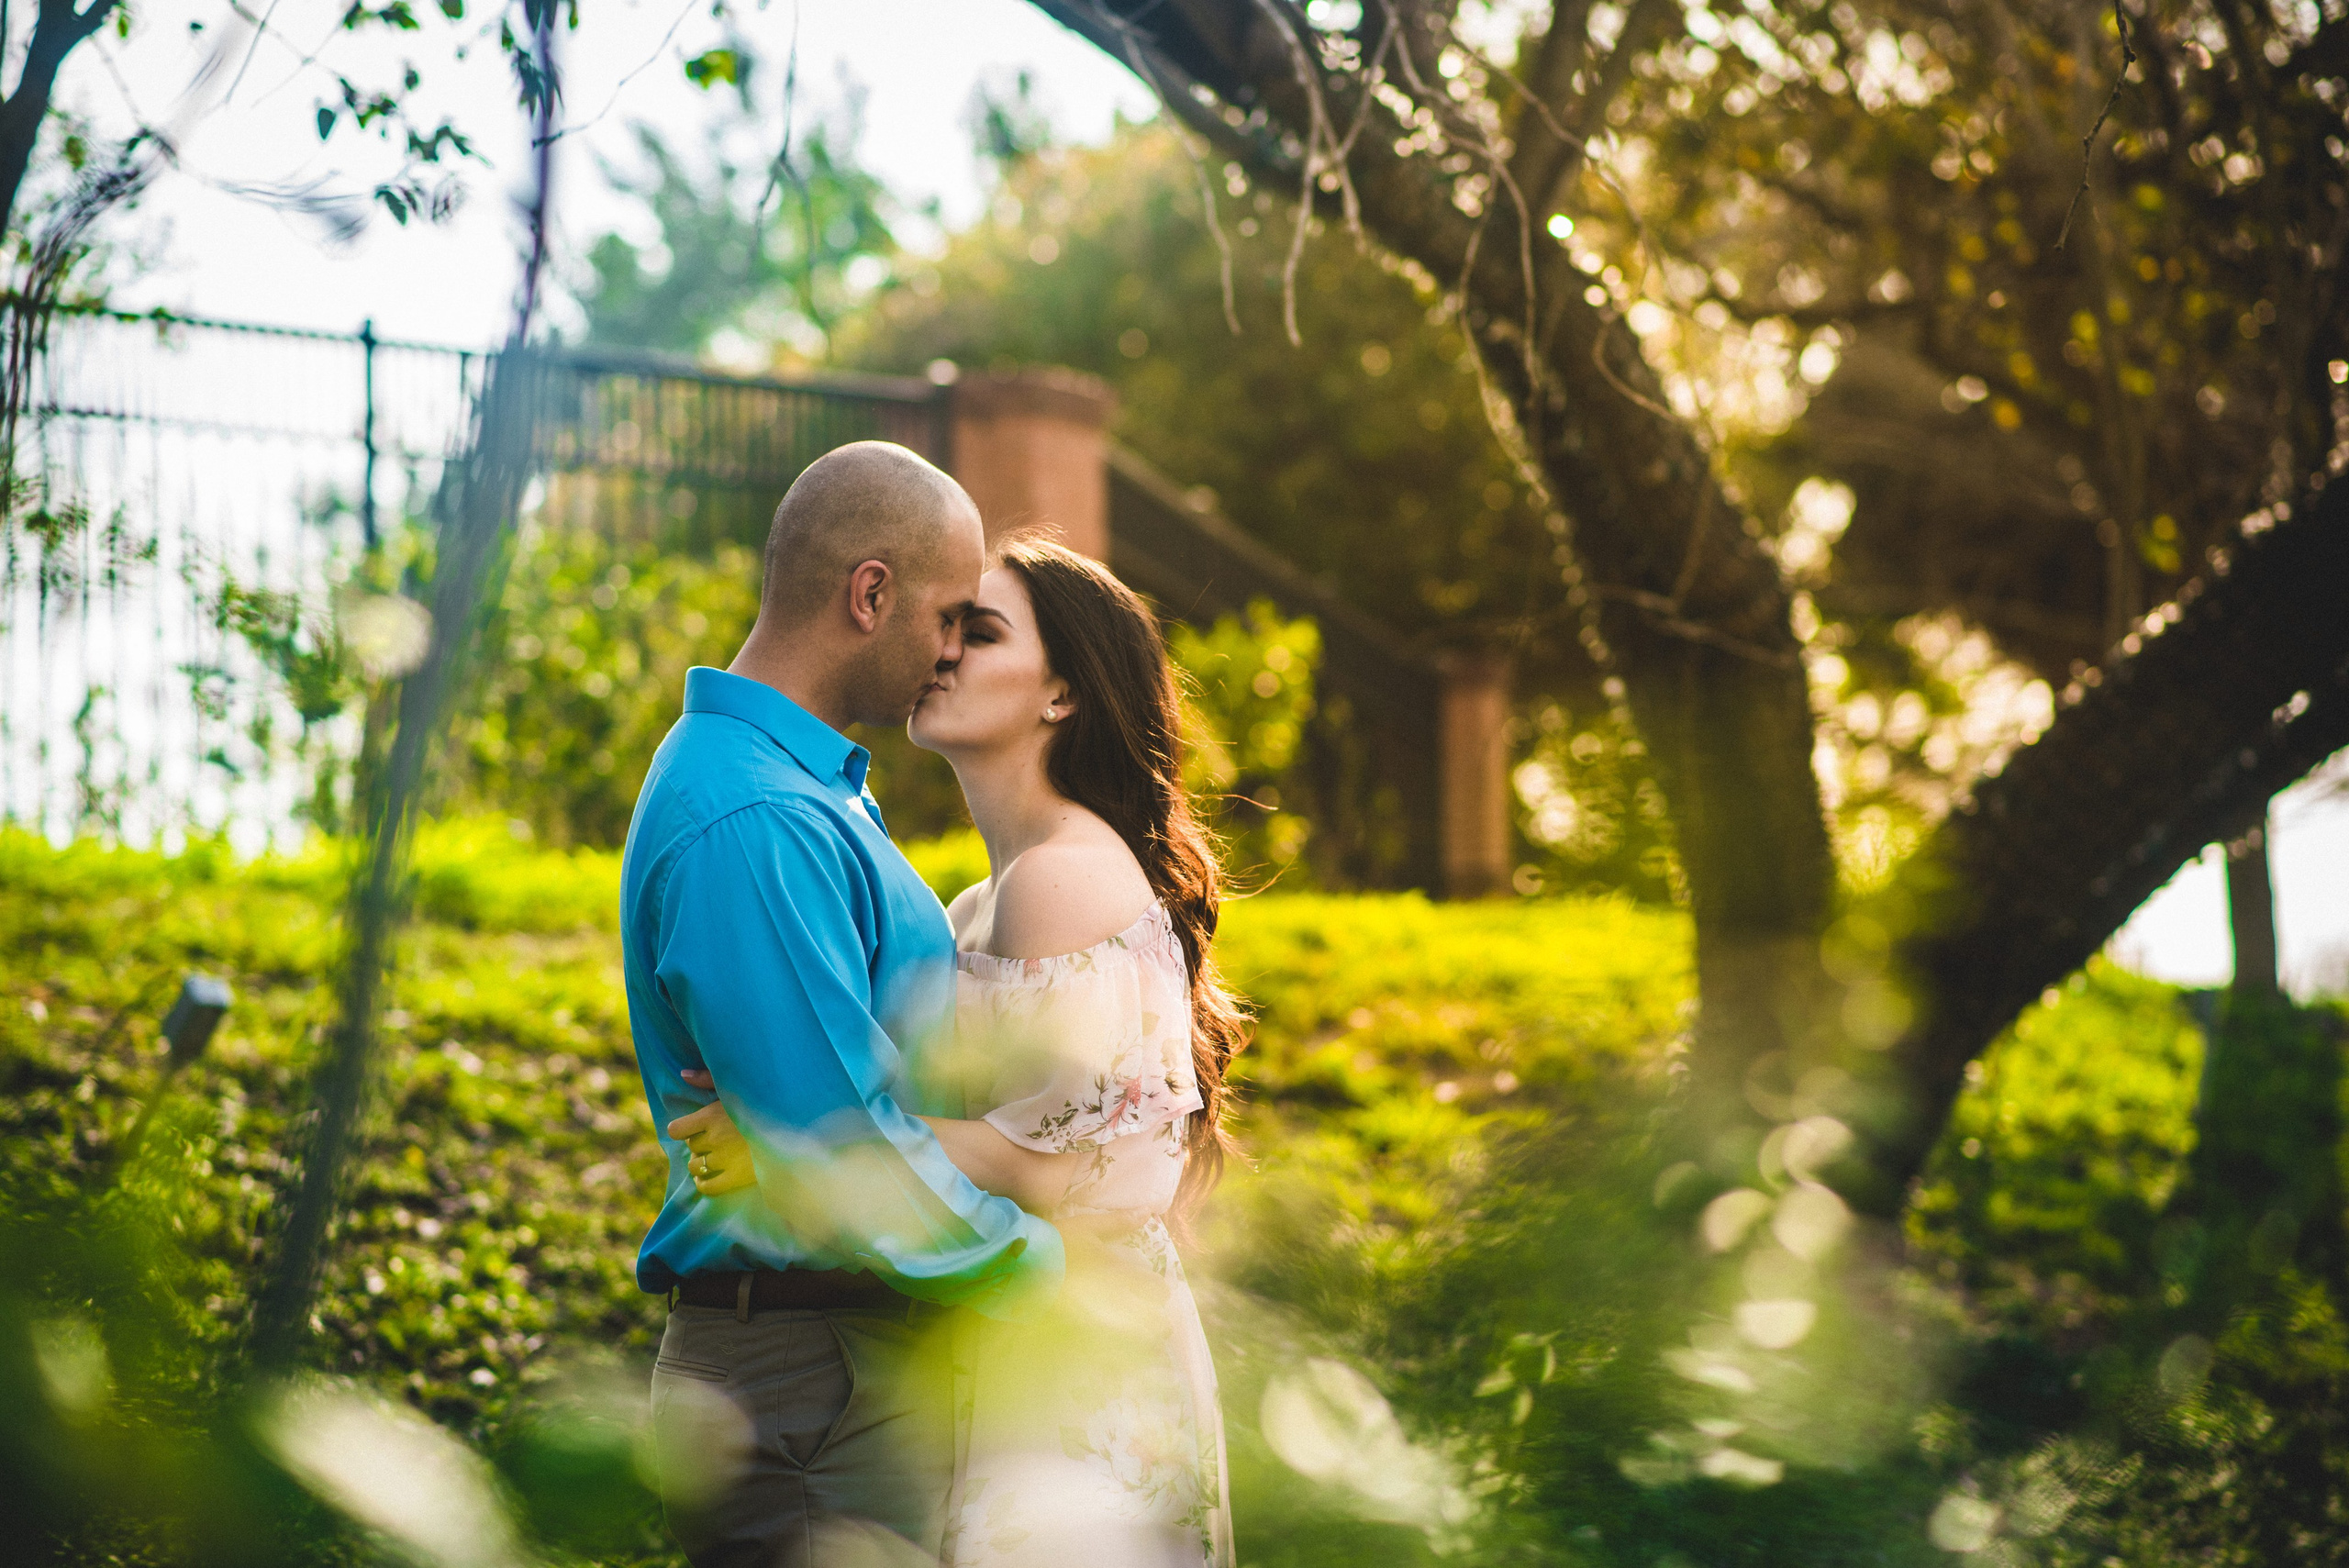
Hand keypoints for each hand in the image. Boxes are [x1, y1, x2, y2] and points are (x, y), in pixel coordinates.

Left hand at [668, 1068, 753, 1195]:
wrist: (794, 1128)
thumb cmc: (764, 1103)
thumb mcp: (735, 1086)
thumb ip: (708, 1079)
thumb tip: (683, 1074)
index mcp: (712, 1116)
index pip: (676, 1130)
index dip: (682, 1129)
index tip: (692, 1129)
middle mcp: (714, 1139)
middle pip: (690, 1147)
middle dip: (698, 1143)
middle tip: (713, 1140)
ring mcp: (724, 1160)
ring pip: (695, 1166)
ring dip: (700, 1162)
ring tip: (711, 1158)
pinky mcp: (735, 1178)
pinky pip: (708, 1186)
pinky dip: (702, 1183)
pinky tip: (705, 1178)